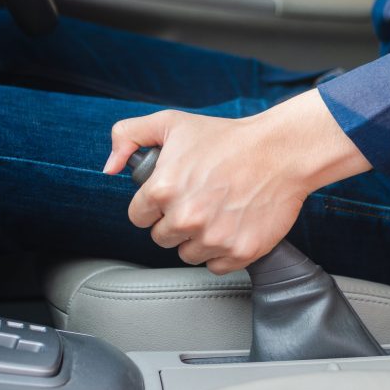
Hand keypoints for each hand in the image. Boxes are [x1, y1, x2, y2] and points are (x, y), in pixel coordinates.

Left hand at [104, 90, 370, 273]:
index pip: (138, 216)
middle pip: (162, 237)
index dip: (153, 204)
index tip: (172, 194)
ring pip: (187, 254)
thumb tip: (109, 167)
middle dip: (175, 220)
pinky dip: (222, 251)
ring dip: (197, 238)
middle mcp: (185, 217)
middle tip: (199, 198)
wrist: (280, 151)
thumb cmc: (227, 137)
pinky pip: (216, 266)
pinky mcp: (239, 253)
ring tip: (217, 210)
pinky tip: (232, 224)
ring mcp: (213, 238)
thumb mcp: (171, 123)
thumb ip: (129, 136)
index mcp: (163, 189)